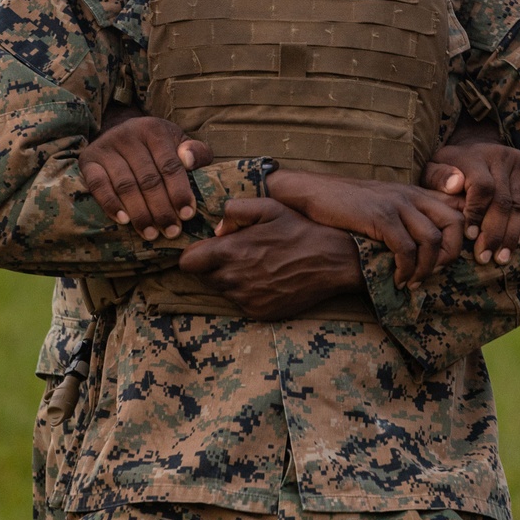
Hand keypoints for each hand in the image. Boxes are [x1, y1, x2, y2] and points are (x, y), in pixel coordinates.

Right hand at [79, 111, 211, 240]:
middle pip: (148, 179)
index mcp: (154, 130)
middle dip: (161, 209)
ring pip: (125, 185)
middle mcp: (129, 135)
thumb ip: (196, 152)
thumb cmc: (156, 146)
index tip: (187, 215)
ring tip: (150, 233)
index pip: (170, 165)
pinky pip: (98, 185)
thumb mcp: (179, 142)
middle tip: (171, 231)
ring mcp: (106, 146)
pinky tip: (123, 220)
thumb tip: (189, 161)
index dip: (179, 192)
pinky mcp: (88, 160)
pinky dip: (110, 204)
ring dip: (139, 212)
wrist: (118, 130)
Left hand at [179, 199, 362, 320]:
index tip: (205, 249)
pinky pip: (239, 303)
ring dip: (228, 279)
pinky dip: (246, 292)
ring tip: (254, 264)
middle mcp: (234, 279)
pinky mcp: (258, 313)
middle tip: (234, 254)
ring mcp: (246, 299)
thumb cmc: (298, 229)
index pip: (187, 262)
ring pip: (221, 290)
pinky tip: (265, 278)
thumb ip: (235, 210)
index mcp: (231, 252)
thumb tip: (217, 228)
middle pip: (202, 277)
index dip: (193, 254)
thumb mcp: (269, 207)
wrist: (332, 261)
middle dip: (211, 266)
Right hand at [261, 169, 464, 287]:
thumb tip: (427, 244)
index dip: (464, 234)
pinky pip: (406, 249)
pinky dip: (405, 269)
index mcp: (415, 192)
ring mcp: (397, 204)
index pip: (457, 207)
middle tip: (434, 272)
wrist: (314, 192)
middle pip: (455, 223)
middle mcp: (411, 195)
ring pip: (433, 240)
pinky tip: (396, 278)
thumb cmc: (348, 204)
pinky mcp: (380, 216)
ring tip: (411, 281)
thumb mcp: (384, 203)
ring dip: (426, 268)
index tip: (451, 257)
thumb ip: (406, 215)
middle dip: (451, 255)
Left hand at [424, 139, 519, 265]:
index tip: (469, 236)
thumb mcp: (435, 167)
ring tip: (502, 257)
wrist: (475, 146)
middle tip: (485, 257)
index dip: (477, 213)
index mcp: (476, 156)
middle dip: (494, 233)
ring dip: (511, 235)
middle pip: (503, 201)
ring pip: (519, 206)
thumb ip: (438, 177)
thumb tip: (455, 185)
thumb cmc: (451, 167)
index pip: (482, 187)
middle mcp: (502, 158)